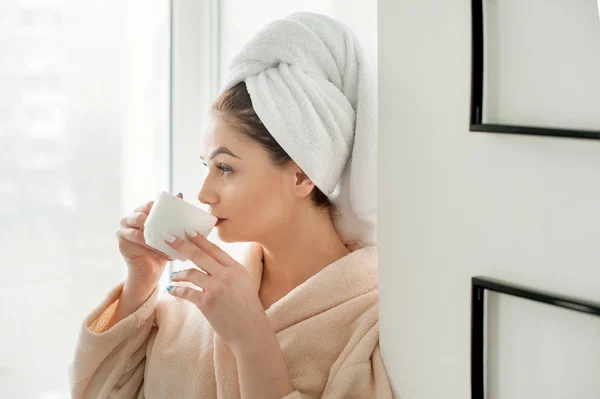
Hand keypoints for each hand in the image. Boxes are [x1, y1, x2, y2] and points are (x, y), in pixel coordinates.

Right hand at [116, 194, 182, 284]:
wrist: (150, 271)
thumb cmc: (160, 247)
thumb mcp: (167, 230)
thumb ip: (171, 214)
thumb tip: (179, 195)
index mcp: (139, 212)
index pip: (149, 204)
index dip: (161, 208)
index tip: (176, 215)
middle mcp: (128, 220)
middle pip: (139, 217)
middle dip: (155, 224)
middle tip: (170, 232)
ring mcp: (122, 232)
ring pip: (140, 235)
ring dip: (158, 242)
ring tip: (173, 247)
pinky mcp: (122, 246)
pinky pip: (140, 247)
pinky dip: (156, 252)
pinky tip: (168, 256)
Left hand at [164, 230, 269, 352]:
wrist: (250, 330)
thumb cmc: (247, 308)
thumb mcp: (244, 282)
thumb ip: (230, 271)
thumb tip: (213, 262)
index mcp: (236, 268)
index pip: (215, 249)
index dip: (200, 239)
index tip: (188, 231)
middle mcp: (226, 275)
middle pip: (199, 255)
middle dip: (182, 245)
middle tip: (169, 239)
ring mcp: (216, 288)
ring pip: (191, 273)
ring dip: (179, 273)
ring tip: (174, 275)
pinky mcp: (207, 303)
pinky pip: (187, 292)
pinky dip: (177, 290)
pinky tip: (172, 289)